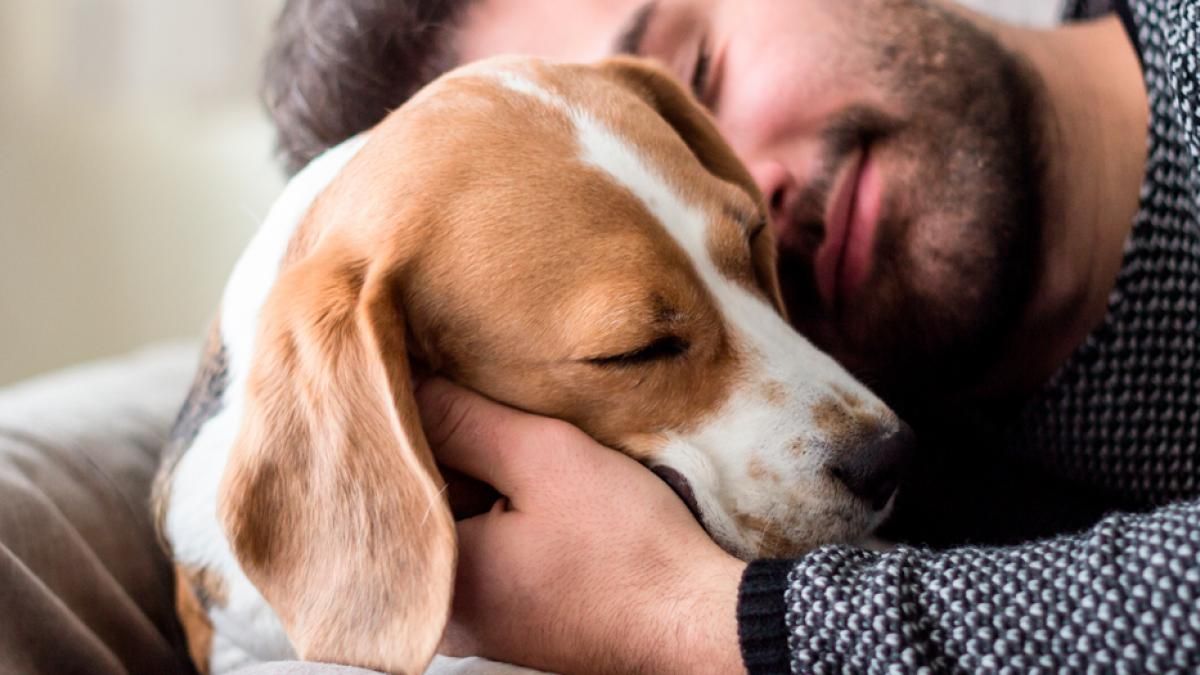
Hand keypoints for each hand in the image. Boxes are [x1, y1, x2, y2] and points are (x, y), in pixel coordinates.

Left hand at [416, 379, 747, 674]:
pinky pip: (479, 550)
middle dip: (441, 452)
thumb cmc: (629, 553)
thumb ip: (462, 419)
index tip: (427, 378)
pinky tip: (528, 487)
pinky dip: (494, 513)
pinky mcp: (507, 619)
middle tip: (473, 405)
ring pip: (451, 525)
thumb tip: (398, 381)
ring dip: (472, 481)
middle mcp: (439, 614)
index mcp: (432, 582)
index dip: (407, 420)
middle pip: (416, 504)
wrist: (698, 622)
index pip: (388, 479)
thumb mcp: (543, 460)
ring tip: (507, 441)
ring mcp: (473, 623)